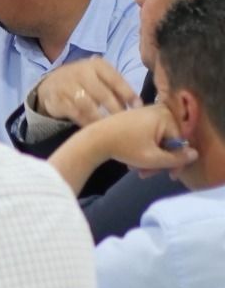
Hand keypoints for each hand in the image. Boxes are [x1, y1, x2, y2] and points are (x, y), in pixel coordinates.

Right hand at [34, 59, 140, 125]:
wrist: (51, 84)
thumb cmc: (85, 82)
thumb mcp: (100, 78)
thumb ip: (117, 88)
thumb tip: (137, 105)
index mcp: (96, 65)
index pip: (115, 79)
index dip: (128, 94)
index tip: (138, 108)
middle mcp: (81, 72)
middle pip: (102, 94)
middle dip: (116, 110)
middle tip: (125, 123)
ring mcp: (67, 85)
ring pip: (87, 105)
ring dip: (100, 118)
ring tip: (110, 128)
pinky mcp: (57, 99)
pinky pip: (74, 113)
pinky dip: (86, 122)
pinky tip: (94, 129)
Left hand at [82, 105, 196, 175]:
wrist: (92, 139)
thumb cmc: (124, 147)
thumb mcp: (153, 158)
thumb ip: (176, 159)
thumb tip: (194, 154)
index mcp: (166, 116)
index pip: (180, 143)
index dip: (176, 162)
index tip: (170, 176)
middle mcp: (158, 110)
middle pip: (168, 141)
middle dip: (160, 161)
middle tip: (147, 175)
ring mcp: (145, 113)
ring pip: (156, 140)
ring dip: (150, 158)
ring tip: (137, 170)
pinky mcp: (134, 117)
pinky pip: (147, 135)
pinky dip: (143, 149)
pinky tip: (132, 161)